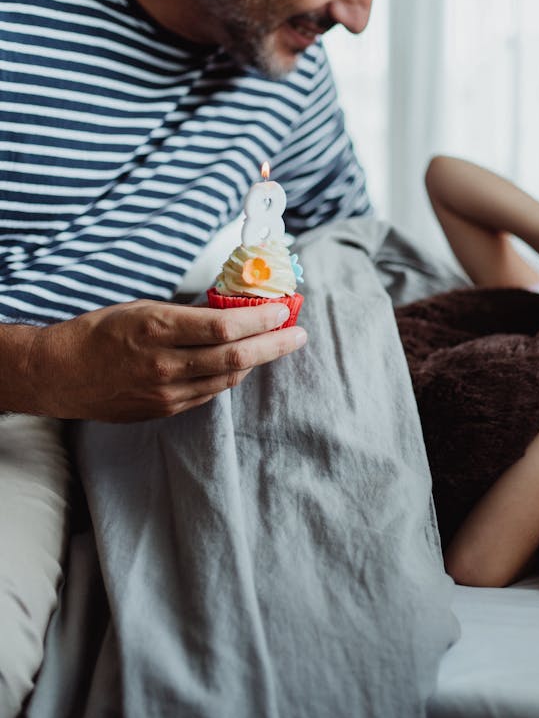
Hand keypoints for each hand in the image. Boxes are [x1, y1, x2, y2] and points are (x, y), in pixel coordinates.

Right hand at [24, 299, 306, 421]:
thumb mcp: (143, 308)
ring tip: (277, 345)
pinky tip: (243, 364)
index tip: (283, 311)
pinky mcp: (164, 410)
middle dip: (273, 345)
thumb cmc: (100, 331)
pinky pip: (209, 393)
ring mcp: (165, 392)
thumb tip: (231, 307)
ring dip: (257, 362)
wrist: (62, 374)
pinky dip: (230, 377)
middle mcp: (164, 363)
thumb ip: (187, 312)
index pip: (223, 327)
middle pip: (234, 358)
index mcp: (157, 328)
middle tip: (298, 334)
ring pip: (226, 379)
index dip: (260, 321)